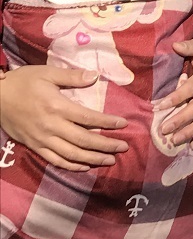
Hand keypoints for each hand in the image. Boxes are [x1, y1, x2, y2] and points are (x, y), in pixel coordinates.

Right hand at [0, 65, 128, 170]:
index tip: (123, 124)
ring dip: (93, 158)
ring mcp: (42, 139)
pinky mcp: (34, 146)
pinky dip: (71, 165)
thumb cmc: (23, 82)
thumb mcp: (47, 73)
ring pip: (71, 154)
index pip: (88, 118)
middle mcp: (51, 127)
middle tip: (123, 147)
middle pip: (83, 140)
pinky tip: (85, 166)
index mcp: (57, 107)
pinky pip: (55, 160)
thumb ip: (72, 77)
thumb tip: (95, 76)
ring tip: (110, 160)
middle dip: (106, 145)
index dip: (107, 123)